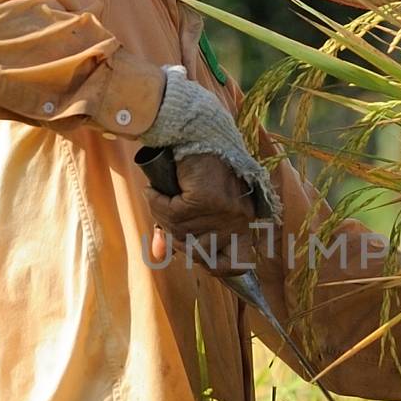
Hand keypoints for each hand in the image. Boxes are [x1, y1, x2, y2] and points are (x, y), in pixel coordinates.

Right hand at [145, 152, 256, 275]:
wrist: (198, 134)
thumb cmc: (198, 171)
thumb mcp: (192, 207)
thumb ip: (176, 234)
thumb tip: (159, 256)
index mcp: (244, 224)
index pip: (238, 265)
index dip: (215, 267)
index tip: (199, 255)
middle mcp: (240, 221)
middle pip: (201, 255)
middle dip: (180, 242)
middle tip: (172, 221)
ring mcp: (225, 211)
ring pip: (183, 235)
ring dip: (165, 220)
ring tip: (164, 200)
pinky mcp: (207, 199)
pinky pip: (173, 215)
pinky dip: (158, 202)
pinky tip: (156, 191)